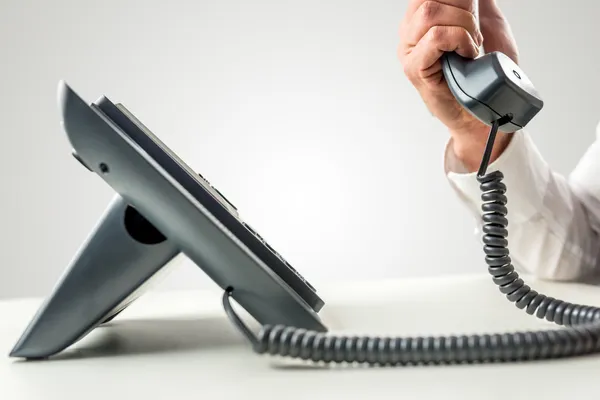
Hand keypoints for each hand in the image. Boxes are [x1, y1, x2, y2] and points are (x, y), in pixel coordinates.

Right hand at [398, 0, 519, 170]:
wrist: (485, 110)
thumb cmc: (483, 74)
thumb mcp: (483, 24)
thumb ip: (473, 4)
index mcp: (419, 20)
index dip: (457, 0)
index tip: (474, 12)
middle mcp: (408, 34)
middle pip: (430, 0)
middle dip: (463, 10)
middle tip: (475, 34)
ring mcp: (408, 52)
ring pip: (431, 13)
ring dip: (463, 26)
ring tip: (470, 46)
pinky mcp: (414, 69)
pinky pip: (436, 37)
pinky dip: (459, 41)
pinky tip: (466, 55)